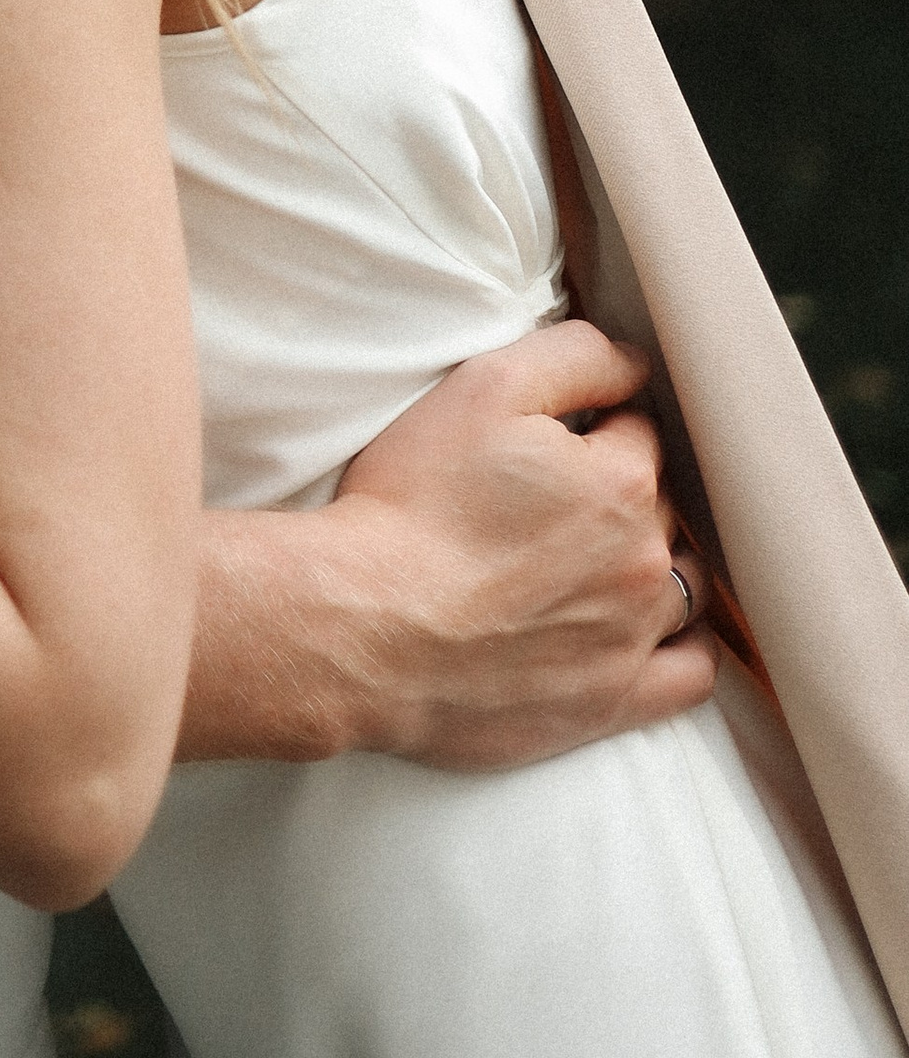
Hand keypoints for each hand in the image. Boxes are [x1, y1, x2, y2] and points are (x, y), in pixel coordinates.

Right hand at [320, 319, 715, 769]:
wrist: (366, 627)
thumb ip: (576, 357)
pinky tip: (651, 630)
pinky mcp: (614, 700)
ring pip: (684, 583)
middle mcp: (643, 558)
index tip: (548, 443)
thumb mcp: (482, 388)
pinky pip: (692, 672)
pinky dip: (683, 646)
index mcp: (620, 480)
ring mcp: (634, 636)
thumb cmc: (412, 506)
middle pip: (662, 506)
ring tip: (592, 561)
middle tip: (550, 501)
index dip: (593, 427)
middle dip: (617, 494)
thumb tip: (635, 364)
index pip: (639, 431)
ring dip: (651, 563)